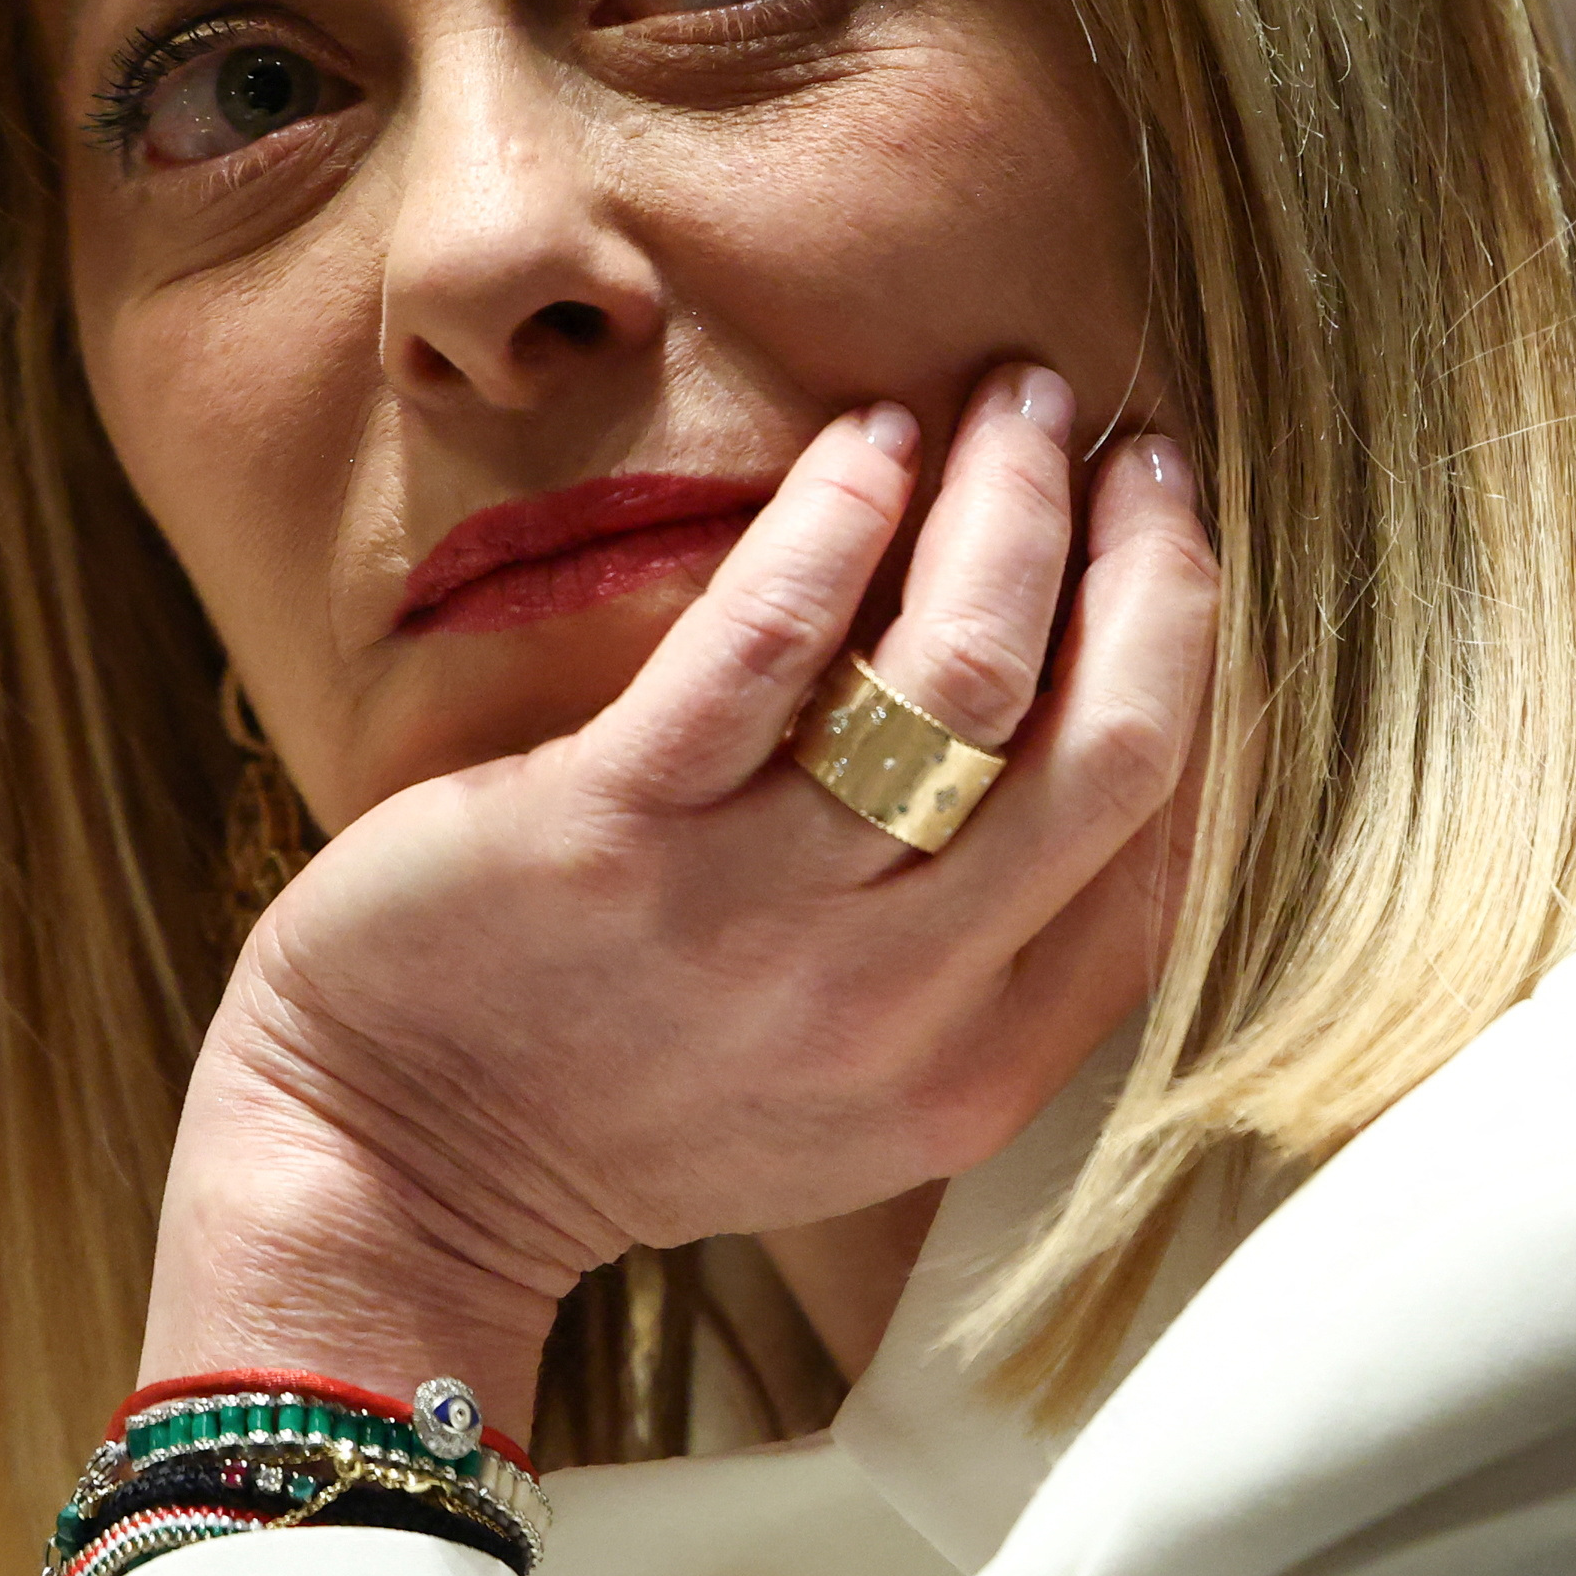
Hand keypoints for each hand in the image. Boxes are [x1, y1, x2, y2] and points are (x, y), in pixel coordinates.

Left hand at [142, 366, 1215, 1414]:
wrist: (387, 1171)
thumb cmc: (620, 1100)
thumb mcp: (855, 1084)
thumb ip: (980, 959)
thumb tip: (1079, 736)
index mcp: (977, 1069)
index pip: (1161, 840)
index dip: (1188, 662)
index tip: (1168, 545)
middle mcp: (899, 1004)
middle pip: (1109, 743)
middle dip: (1149, 560)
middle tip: (1125, 442)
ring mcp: (759, 918)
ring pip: (964, 671)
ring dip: (1013, 503)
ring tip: (1010, 403)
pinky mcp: (615, 833)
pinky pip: (766, 644)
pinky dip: (840, 515)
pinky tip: (871, 441)